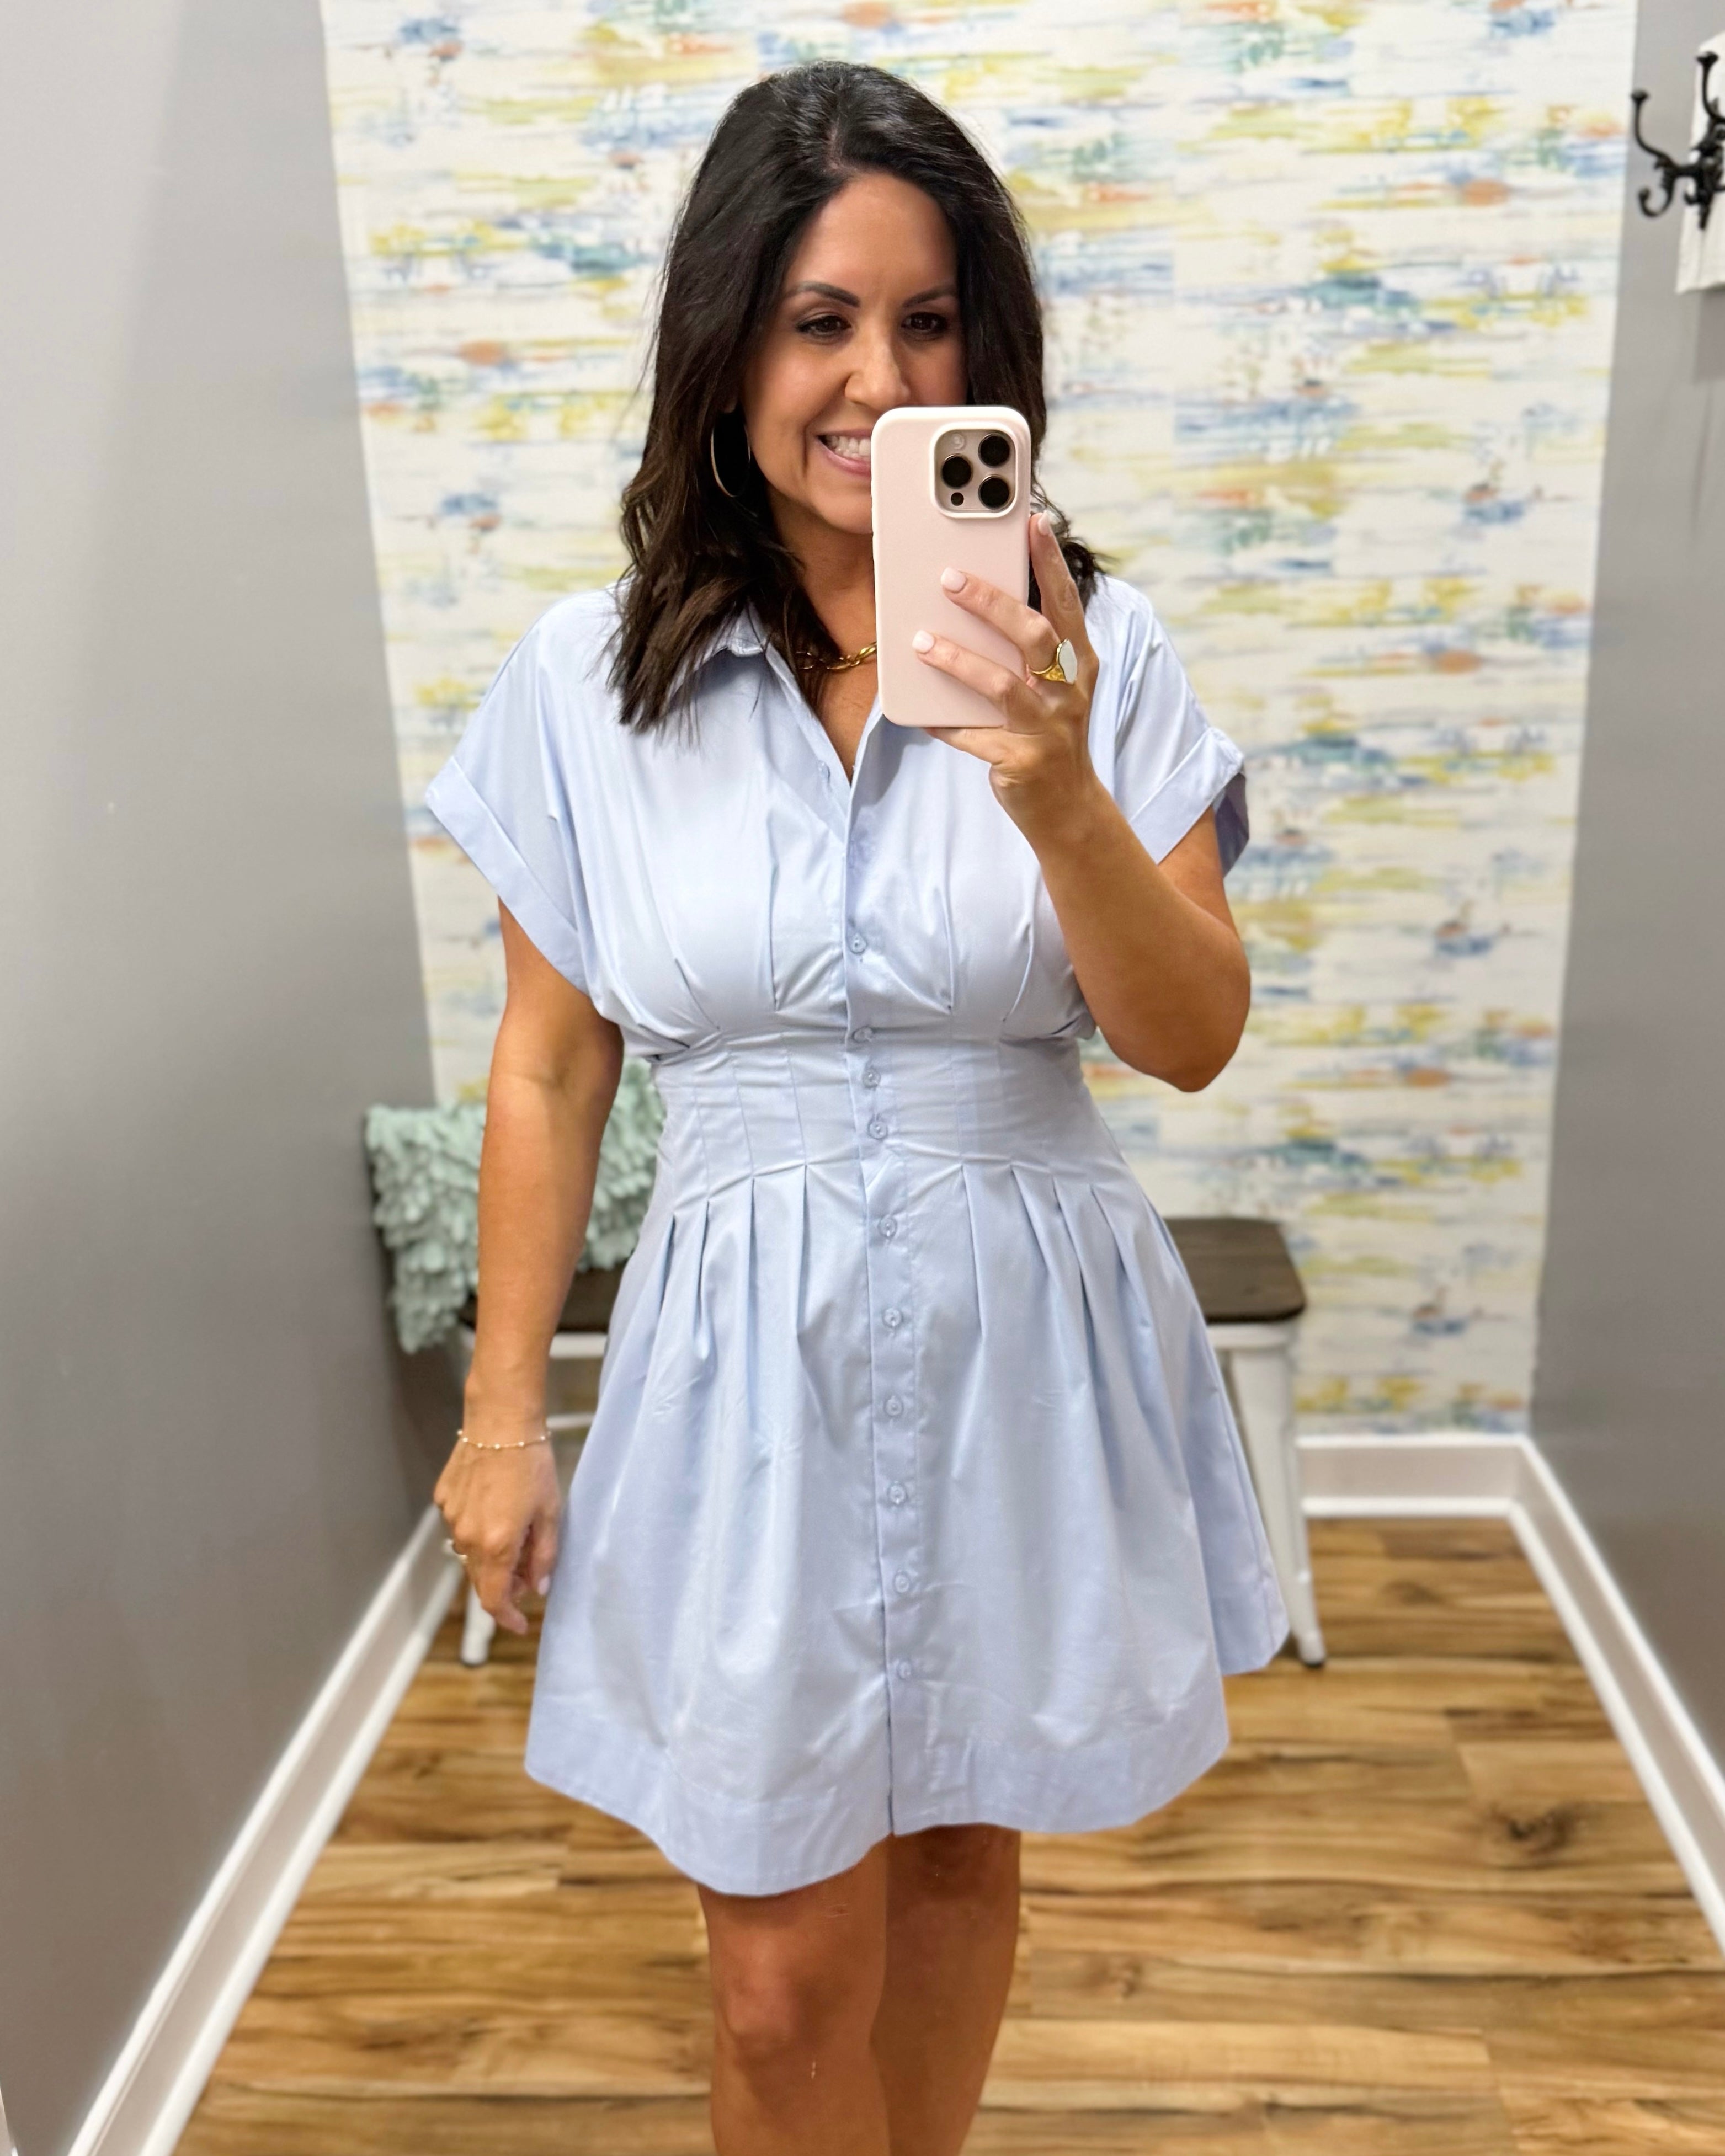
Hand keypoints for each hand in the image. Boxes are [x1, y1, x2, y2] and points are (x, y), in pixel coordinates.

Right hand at [433, 1428, 561, 1635]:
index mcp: (495, 1545)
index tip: (521, 1624)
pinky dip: (479, 1529)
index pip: (493, 1600)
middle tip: (529, 1573)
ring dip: (491, 1557)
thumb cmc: (532, 1464)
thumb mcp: (550, 1513)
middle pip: (481, 1579)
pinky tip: (496, 1507)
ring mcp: (451, 1518)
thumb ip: (544, 1556)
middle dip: (505, 1585)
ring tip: (516, 1535)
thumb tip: (538, 1588)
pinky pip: (461, 1526)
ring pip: (469, 1553)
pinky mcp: (443, 1499)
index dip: (508, 1617)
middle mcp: (466, 1537)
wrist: (500, 1421)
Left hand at [912, 510, 1102, 839]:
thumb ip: (1024, 652)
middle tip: (950, 578)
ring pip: (1001, 684)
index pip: (1065, 603)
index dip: (1050, 562)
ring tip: (920, 643)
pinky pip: (975, 736)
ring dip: (957, 660)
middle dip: (991, 603)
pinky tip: (919, 714)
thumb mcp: (1049, 687)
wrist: (1066, 808)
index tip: (1034, 522)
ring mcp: (1048, 727)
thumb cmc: (1048, 734)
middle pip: (1033, 634)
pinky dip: (945, 724)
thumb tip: (969, 605)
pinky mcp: (1023, 761)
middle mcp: (1068, 690)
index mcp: (1077, 663)